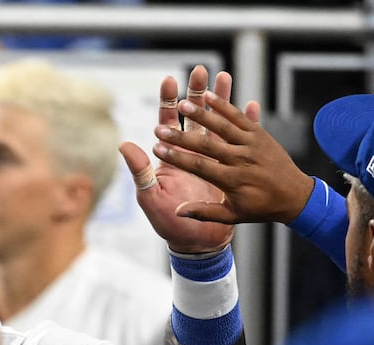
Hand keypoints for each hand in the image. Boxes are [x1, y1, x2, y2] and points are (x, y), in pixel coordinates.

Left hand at [119, 65, 235, 253]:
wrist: (197, 245)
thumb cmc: (169, 226)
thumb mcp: (151, 199)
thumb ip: (141, 172)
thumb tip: (124, 145)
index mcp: (169, 161)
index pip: (167, 125)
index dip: (168, 104)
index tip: (170, 81)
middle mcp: (189, 156)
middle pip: (192, 119)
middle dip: (195, 94)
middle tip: (199, 70)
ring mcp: (210, 160)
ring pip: (216, 124)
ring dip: (220, 101)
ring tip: (225, 76)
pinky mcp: (229, 168)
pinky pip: (238, 142)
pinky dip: (244, 124)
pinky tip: (249, 105)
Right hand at [152, 85, 314, 225]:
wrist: (294, 196)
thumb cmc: (259, 209)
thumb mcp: (231, 216)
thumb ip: (204, 213)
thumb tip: (179, 211)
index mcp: (231, 181)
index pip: (198, 166)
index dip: (176, 156)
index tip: (157, 148)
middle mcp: (241, 159)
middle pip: (205, 144)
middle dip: (180, 136)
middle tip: (160, 128)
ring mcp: (251, 144)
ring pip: (223, 125)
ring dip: (201, 113)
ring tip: (182, 103)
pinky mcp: (259, 134)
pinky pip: (240, 117)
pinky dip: (225, 105)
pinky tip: (209, 95)